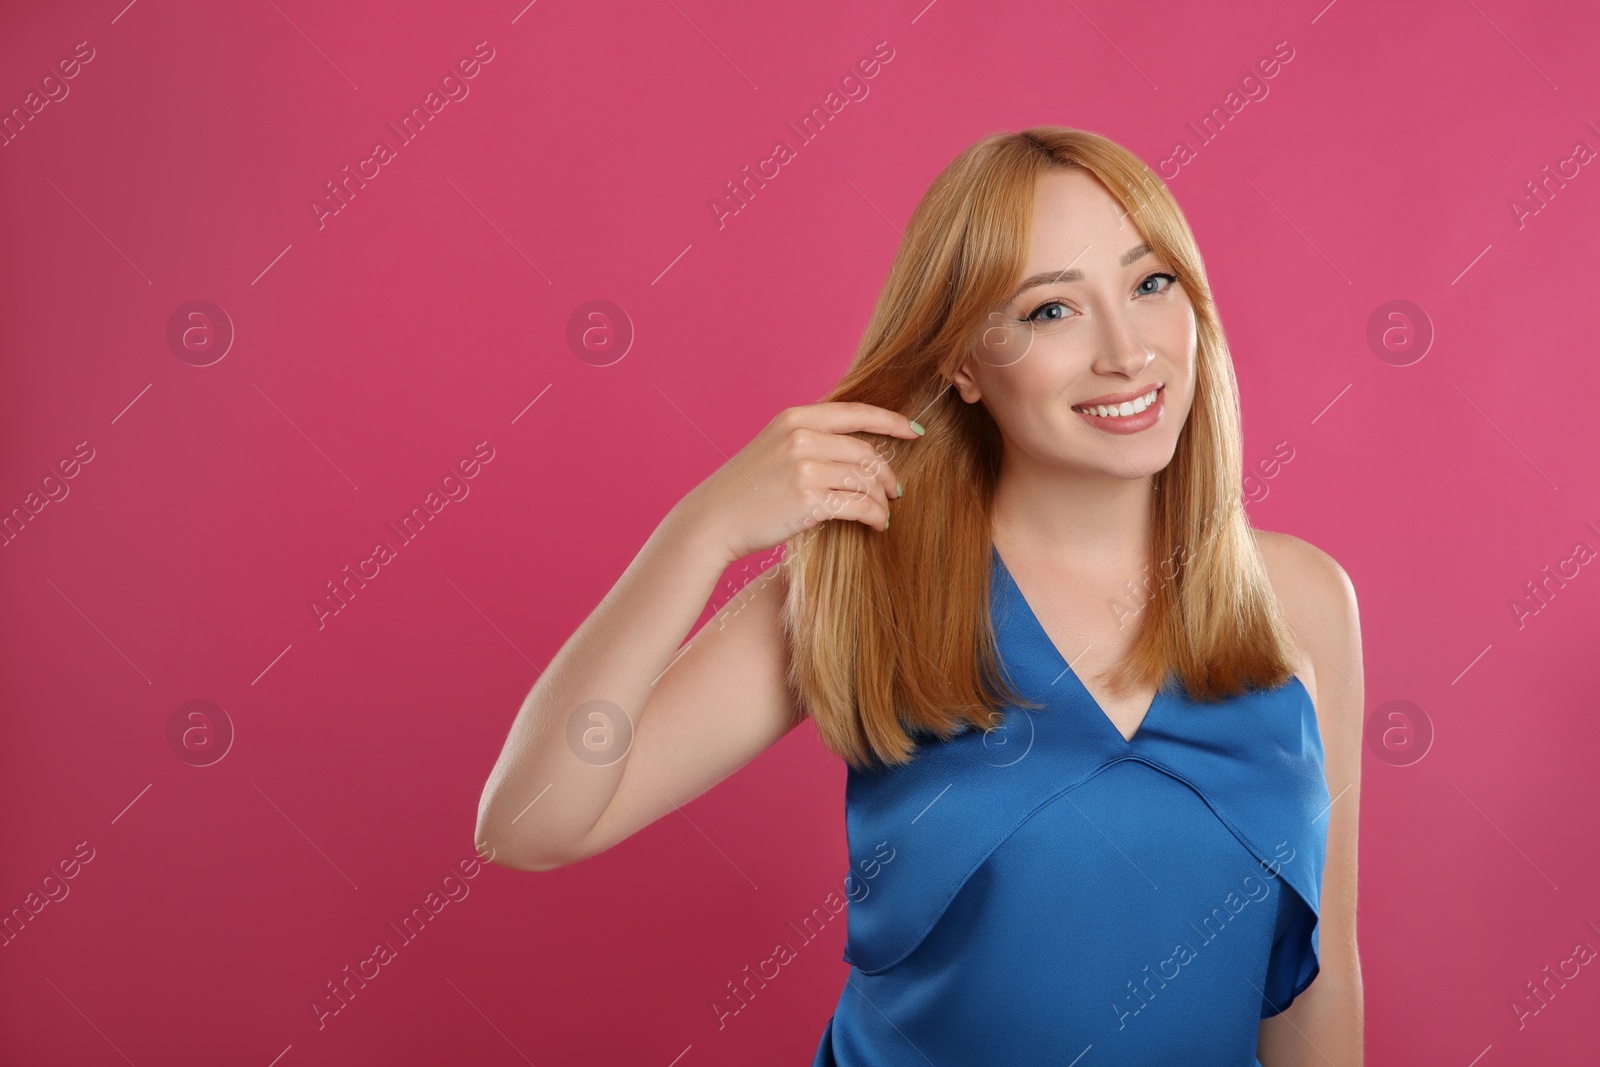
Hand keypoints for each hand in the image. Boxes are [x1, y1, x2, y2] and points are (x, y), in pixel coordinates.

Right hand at [682, 402, 922, 564]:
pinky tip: (876, 524)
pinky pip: (859, 505)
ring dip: (882, 498)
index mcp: (796, 418)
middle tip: (895, 490)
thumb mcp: (774, 446)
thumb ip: (810, 437)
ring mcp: (805, 467)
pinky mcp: (808, 500)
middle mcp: (802, 437)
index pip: (857, 412)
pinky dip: (875, 516)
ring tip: (884, 510)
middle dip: (887, 473)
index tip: (914, 432)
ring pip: (866, 479)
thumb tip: (857, 444)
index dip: (891, 421)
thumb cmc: (747, 488)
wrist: (713, 519)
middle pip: (866, 451)